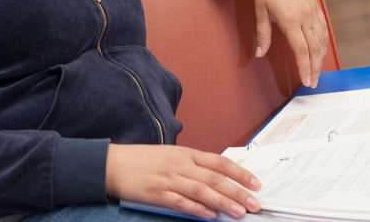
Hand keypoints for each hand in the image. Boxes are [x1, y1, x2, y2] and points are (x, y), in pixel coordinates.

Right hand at [105, 144, 261, 219]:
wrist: (113, 164)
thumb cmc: (143, 160)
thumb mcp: (171, 155)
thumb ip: (193, 166)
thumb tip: (217, 179)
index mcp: (186, 153)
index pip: (219, 162)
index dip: (240, 173)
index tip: (255, 184)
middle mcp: (180, 165)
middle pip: (215, 178)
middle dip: (238, 192)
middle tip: (254, 203)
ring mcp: (169, 179)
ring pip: (202, 191)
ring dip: (223, 202)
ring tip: (239, 212)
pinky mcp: (157, 194)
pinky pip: (181, 202)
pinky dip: (197, 209)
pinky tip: (210, 216)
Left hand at [251, 0, 327, 86]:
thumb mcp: (260, 11)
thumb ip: (262, 34)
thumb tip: (259, 54)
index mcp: (290, 19)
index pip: (301, 50)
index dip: (304, 67)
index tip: (307, 81)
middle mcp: (305, 16)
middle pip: (314, 48)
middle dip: (315, 67)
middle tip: (313, 82)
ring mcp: (313, 10)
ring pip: (321, 39)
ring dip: (321, 57)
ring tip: (318, 70)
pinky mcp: (316, 5)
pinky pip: (323, 27)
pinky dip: (324, 41)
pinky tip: (321, 50)